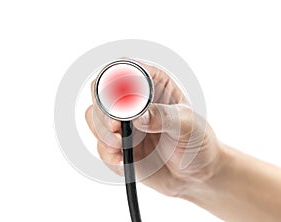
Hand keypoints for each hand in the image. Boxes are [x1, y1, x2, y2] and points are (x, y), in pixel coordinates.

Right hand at [85, 61, 220, 197]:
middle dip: (103, 109)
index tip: (121, 99)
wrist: (196, 174)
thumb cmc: (197, 142)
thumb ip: (164, 117)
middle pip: (101, 91)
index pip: (126, 68)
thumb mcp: (189, 125)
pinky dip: (106, 152)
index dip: (116, 78)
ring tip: (120, 145)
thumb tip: (138, 116)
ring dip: (102, 131)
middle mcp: (133, 101)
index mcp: (153, 84)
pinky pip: (101, 145)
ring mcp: (123, 124)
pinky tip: (122, 160)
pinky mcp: (118, 145)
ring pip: (93, 116)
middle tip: (116, 126)